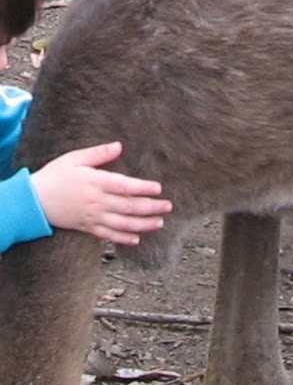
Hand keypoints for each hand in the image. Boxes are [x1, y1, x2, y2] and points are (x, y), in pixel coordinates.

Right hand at [30, 141, 172, 244]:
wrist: (32, 199)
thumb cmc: (55, 176)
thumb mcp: (74, 159)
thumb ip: (98, 154)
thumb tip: (119, 146)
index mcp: (95, 182)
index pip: (124, 186)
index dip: (143, 188)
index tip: (159, 188)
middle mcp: (96, 201)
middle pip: (129, 206)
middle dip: (151, 207)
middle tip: (168, 207)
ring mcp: (92, 216)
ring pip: (123, 223)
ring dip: (143, 224)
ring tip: (159, 223)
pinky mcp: (87, 227)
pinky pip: (108, 235)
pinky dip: (122, 238)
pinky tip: (136, 239)